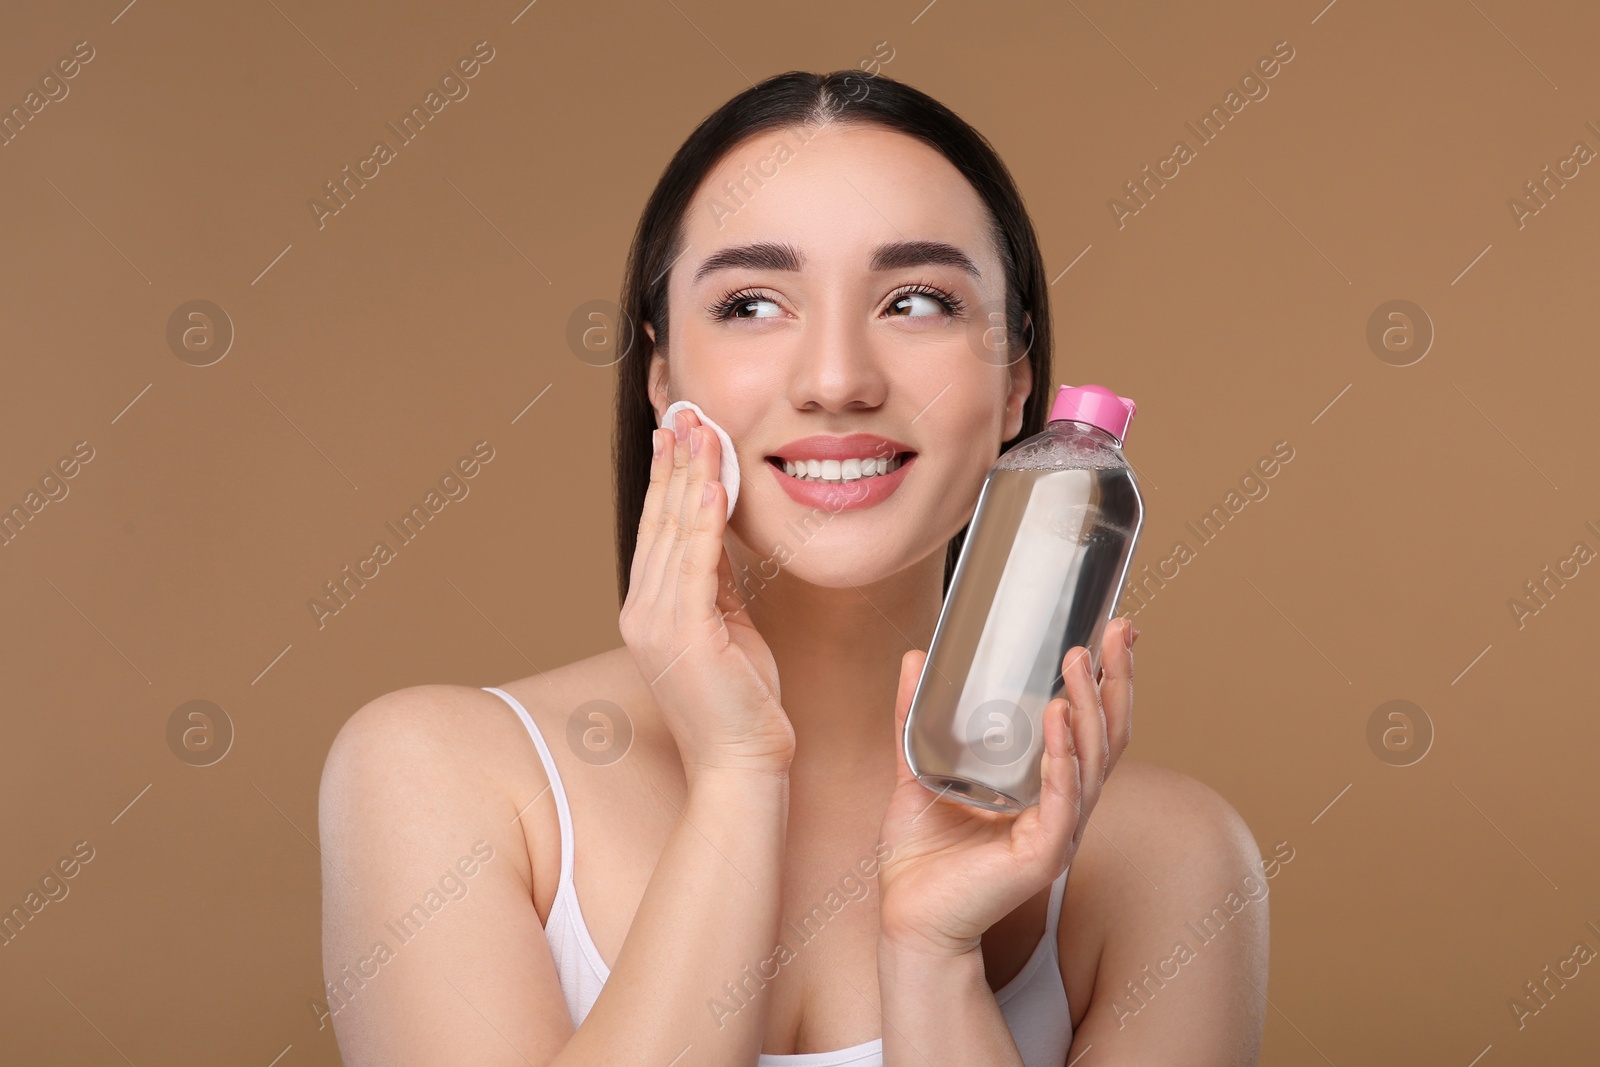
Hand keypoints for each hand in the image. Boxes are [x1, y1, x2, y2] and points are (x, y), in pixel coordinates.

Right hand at [620, 407, 794, 779]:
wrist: (739, 763)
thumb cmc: (740, 704)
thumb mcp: (727, 628)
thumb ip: (716, 583)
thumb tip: (719, 535)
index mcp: (650, 608)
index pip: (660, 528)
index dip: (668, 477)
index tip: (679, 432)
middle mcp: (644, 610)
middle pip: (662, 520)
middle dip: (676, 461)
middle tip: (687, 411)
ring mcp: (658, 622)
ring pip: (676, 533)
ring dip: (691, 476)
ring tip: (701, 430)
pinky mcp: (685, 635)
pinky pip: (696, 565)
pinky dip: (705, 521)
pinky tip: (712, 485)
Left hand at [875, 620, 1137, 955]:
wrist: (907, 913)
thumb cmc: (920, 854)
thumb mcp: (918, 767)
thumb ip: (916, 716)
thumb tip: (915, 656)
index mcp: (1044, 787)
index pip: (1090, 726)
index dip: (1108, 681)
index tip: (1114, 631)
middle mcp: (1062, 806)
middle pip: (1107, 736)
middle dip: (1117, 681)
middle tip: (1116, 631)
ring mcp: (1058, 831)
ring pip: (1091, 761)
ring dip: (1089, 707)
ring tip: (1080, 661)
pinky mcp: (1042, 854)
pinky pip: (1062, 799)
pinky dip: (1063, 756)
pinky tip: (1059, 717)